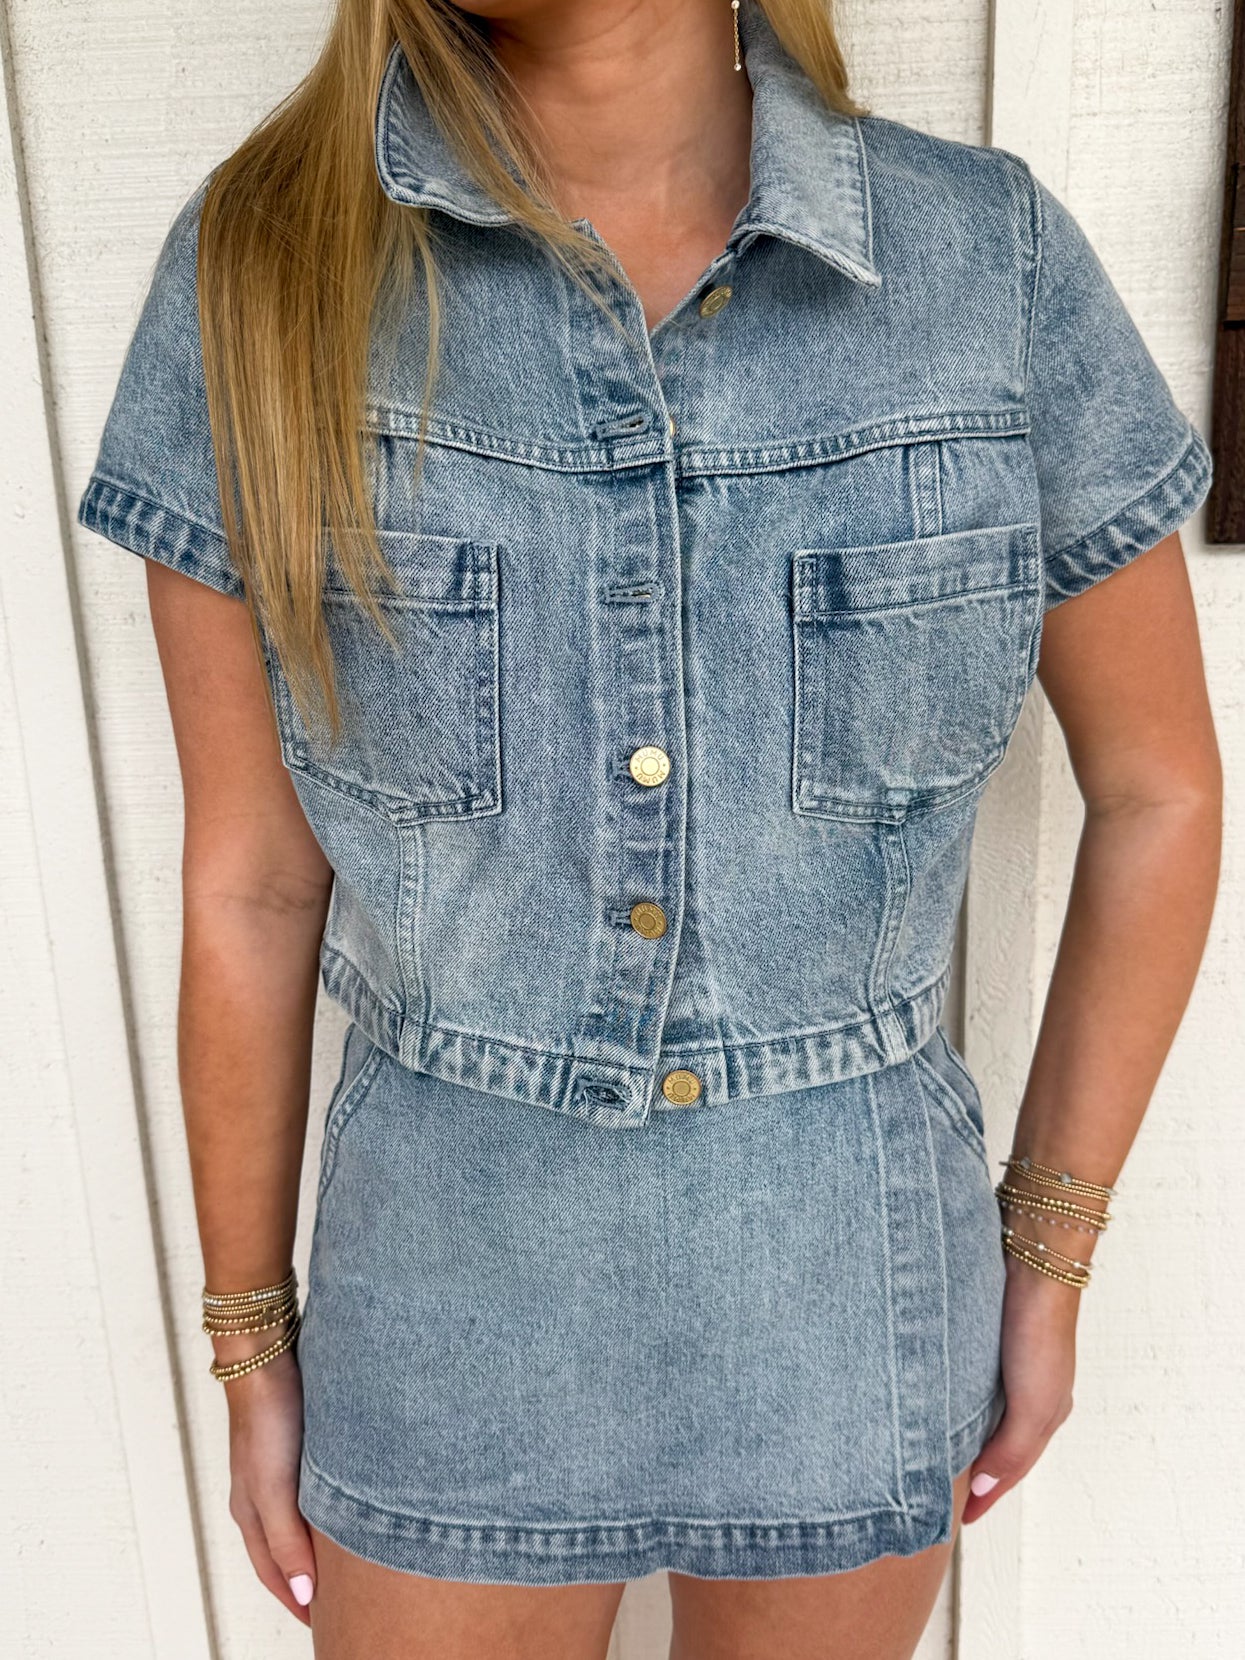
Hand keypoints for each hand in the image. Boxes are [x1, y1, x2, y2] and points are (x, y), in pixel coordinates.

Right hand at [222, 1343, 317, 1622]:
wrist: (267, 1355)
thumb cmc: (266, 1417)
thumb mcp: (274, 1488)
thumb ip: (286, 1540)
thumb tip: (303, 1592)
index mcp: (251, 1512)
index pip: (274, 1572)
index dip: (296, 1600)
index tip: (321, 1624)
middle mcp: (262, 1496)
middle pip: (284, 1553)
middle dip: (306, 1581)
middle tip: (335, 1605)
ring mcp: (279, 1470)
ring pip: (299, 1523)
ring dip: (317, 1547)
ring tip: (345, 1566)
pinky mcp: (299, 1445)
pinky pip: (312, 1493)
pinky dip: (324, 1513)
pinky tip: (345, 1508)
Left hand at [961, 1250, 1079, 1523]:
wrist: (1033, 1261)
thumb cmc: (1040, 1329)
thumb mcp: (1034, 1402)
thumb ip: (1010, 1447)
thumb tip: (980, 1487)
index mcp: (1044, 1412)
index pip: (1010, 1467)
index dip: (986, 1494)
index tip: (960, 1519)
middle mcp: (1026, 1391)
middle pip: (997, 1444)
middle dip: (974, 1471)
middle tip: (941, 1496)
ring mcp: (1005, 1363)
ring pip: (980, 1413)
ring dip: (960, 1436)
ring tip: (931, 1457)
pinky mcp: (983, 1337)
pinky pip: (966, 1382)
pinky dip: (953, 1402)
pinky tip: (934, 1401)